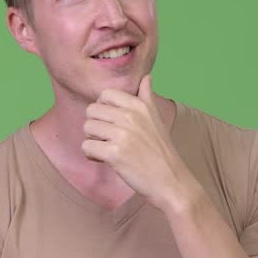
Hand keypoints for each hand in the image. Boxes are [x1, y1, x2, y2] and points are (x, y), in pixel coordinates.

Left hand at [82, 75, 193, 211]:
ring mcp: (123, 135)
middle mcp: (131, 116)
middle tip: (106, 138)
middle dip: (94, 125)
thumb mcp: (156, 119)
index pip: (105, 94)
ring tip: (106, 149)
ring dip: (92, 140)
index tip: (110, 122)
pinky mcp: (115, 154)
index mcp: (139, 105)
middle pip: (91, 110)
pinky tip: (104, 159)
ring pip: (87, 128)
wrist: (171, 181)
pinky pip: (86, 146)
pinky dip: (91, 155)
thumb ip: (147, 97)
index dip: (102, 109)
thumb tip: (147, 77)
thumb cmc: (161, 151)